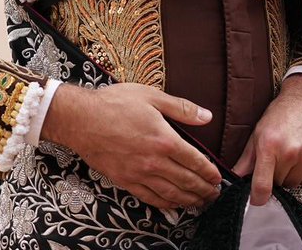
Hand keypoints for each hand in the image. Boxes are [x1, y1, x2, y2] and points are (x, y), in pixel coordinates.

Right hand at [41, 81, 222, 209]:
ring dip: (189, 200)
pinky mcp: (125, 181)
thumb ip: (182, 108)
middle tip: (215, 194)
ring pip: (171, 194)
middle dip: (204, 190)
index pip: (195, 161)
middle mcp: (154, 161)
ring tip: (201, 202)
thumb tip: (207, 117)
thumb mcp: (152, 96)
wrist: (82, 119)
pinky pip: (150, 198)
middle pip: (186, 181)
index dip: (209, 172)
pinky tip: (174, 205)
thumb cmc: (116, 103)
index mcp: (164, 139)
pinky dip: (166, 204)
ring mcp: (139, 174)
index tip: (219, 178)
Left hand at [232, 73, 301, 205]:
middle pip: (279, 184)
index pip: (262, 186)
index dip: (257, 198)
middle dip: (276, 175)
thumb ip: (246, 159)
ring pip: (294, 184)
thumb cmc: (280, 115)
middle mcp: (290, 152)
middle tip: (279, 156)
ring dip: (291, 174)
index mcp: (269, 145)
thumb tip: (233, 180)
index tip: (257, 199)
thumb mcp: (259, 132)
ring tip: (292, 153)